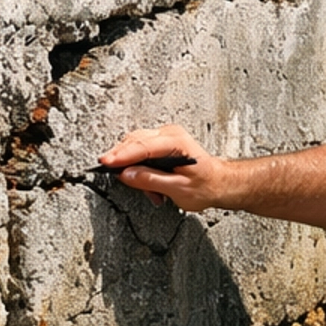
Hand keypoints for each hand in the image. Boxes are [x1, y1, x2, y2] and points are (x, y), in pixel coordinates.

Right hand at [98, 127, 222, 209]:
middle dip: (124, 162)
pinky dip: (140, 168)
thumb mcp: (178, 189)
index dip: (122, 155)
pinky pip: (142, 151)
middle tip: (117, 179)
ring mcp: (165, 137)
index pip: (142, 146)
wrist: (219, 183)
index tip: (106, 162)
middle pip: (135, 141)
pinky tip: (150, 185)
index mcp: (176, 142)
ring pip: (135, 146)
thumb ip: (151, 180)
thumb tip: (127, 174)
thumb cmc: (205, 185)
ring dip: (133, 168)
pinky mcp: (161, 143)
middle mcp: (170, 134)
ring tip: (150, 192)